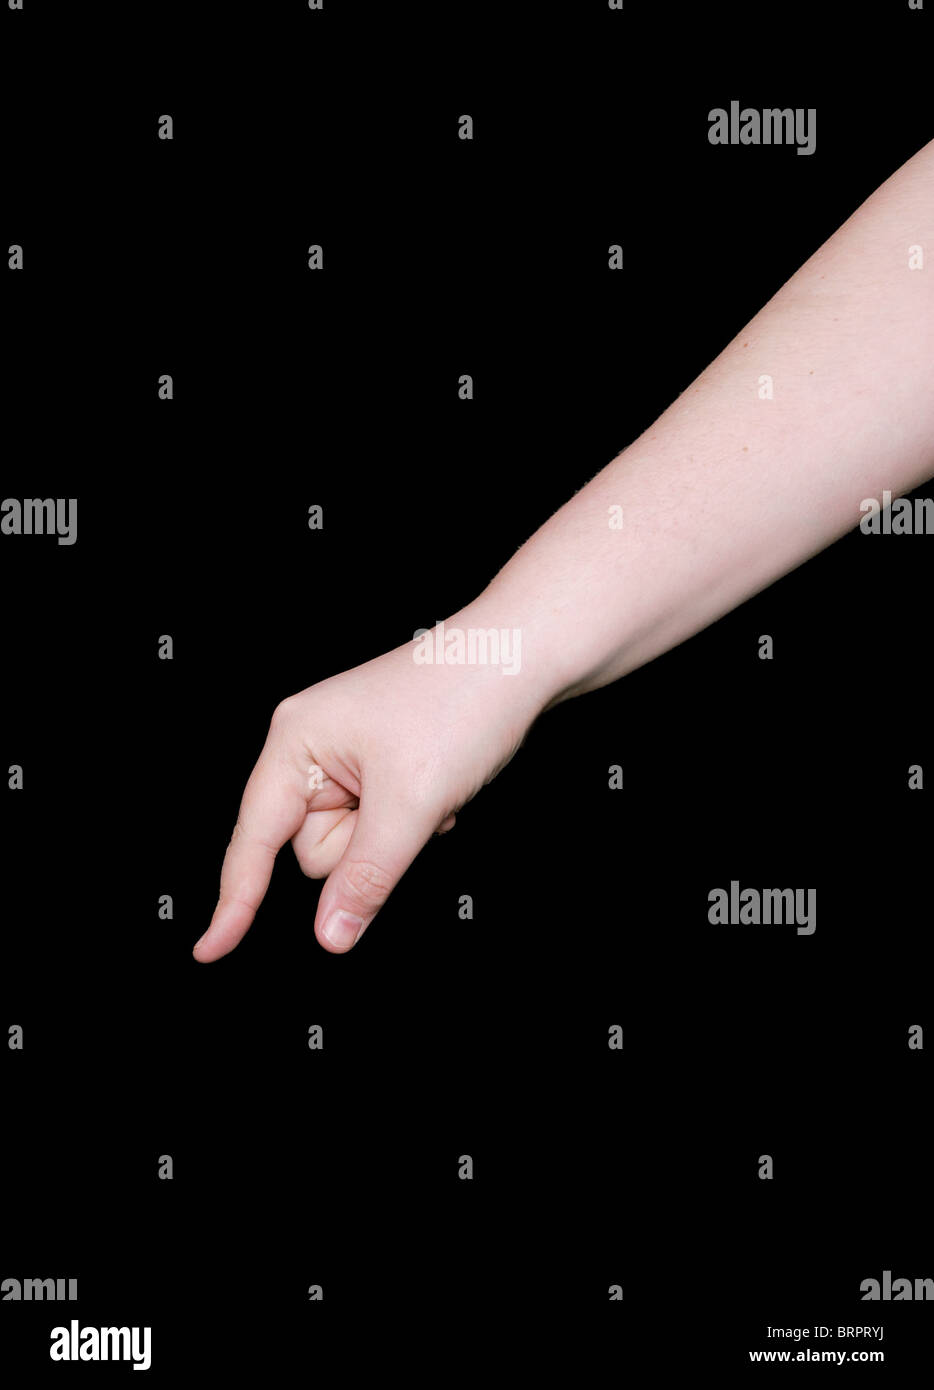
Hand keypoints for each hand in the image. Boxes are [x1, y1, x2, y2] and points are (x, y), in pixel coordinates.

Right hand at [194, 608, 546, 959]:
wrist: (523, 654)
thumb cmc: (463, 703)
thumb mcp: (411, 802)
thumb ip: (366, 876)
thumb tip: (329, 936)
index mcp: (296, 741)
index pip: (254, 839)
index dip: (235, 900)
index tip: (210, 952)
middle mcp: (311, 746)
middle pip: (314, 850)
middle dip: (366, 844)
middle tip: (411, 803)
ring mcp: (347, 755)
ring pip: (354, 845)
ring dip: (397, 833)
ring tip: (431, 788)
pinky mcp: (380, 764)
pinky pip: (383, 826)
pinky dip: (415, 820)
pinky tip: (442, 786)